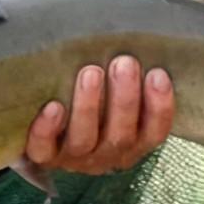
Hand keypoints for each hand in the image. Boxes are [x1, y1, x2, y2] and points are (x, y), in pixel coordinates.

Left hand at [25, 56, 174, 175]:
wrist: (46, 132)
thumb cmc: (93, 103)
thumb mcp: (116, 94)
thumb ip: (128, 80)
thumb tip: (140, 45)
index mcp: (133, 142)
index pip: (154, 133)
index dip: (159, 107)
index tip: (158, 74)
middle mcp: (107, 155)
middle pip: (120, 136)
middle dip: (124, 99)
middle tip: (124, 63)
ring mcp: (74, 158)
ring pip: (84, 140)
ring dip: (88, 107)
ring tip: (90, 73)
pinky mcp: (44, 156)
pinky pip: (44, 149)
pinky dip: (48, 129)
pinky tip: (53, 106)